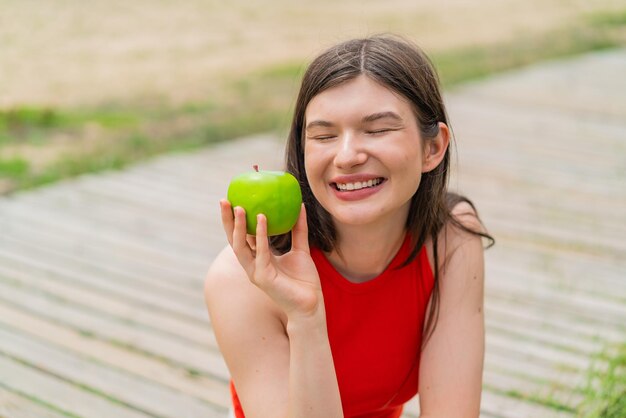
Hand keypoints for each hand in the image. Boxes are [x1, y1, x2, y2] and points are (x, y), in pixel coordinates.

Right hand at [219, 199, 322, 319]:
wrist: (311, 304)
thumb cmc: (304, 280)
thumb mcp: (300, 249)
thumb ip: (298, 229)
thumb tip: (298, 205)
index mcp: (257, 258)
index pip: (241, 236)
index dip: (234, 220)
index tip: (231, 199)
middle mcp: (252, 265)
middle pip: (233, 240)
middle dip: (227, 221)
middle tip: (224, 200)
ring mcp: (255, 272)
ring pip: (239, 247)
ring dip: (237, 226)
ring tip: (238, 207)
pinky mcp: (263, 278)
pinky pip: (260, 252)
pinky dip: (259, 235)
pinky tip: (261, 219)